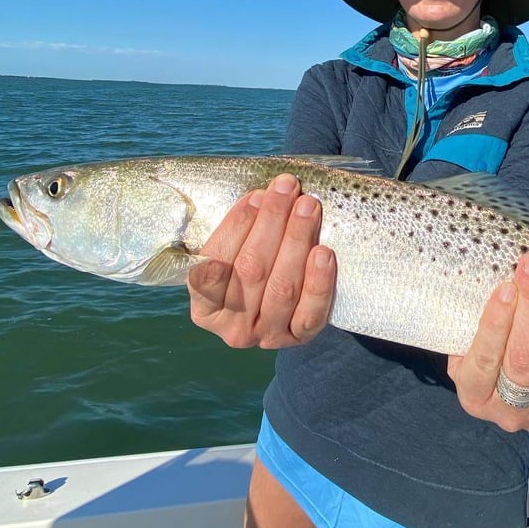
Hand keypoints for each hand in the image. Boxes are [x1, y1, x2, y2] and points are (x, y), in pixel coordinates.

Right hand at [187, 174, 336, 348]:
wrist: (276, 312)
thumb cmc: (249, 271)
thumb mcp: (232, 256)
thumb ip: (240, 233)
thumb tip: (266, 195)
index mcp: (204, 307)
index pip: (214, 264)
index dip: (237, 226)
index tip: (256, 195)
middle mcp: (232, 328)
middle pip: (251, 271)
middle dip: (272, 222)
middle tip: (288, 189)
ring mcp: (266, 336)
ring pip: (282, 288)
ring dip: (297, 241)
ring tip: (308, 208)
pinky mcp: (298, 339)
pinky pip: (310, 313)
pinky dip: (318, 282)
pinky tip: (324, 253)